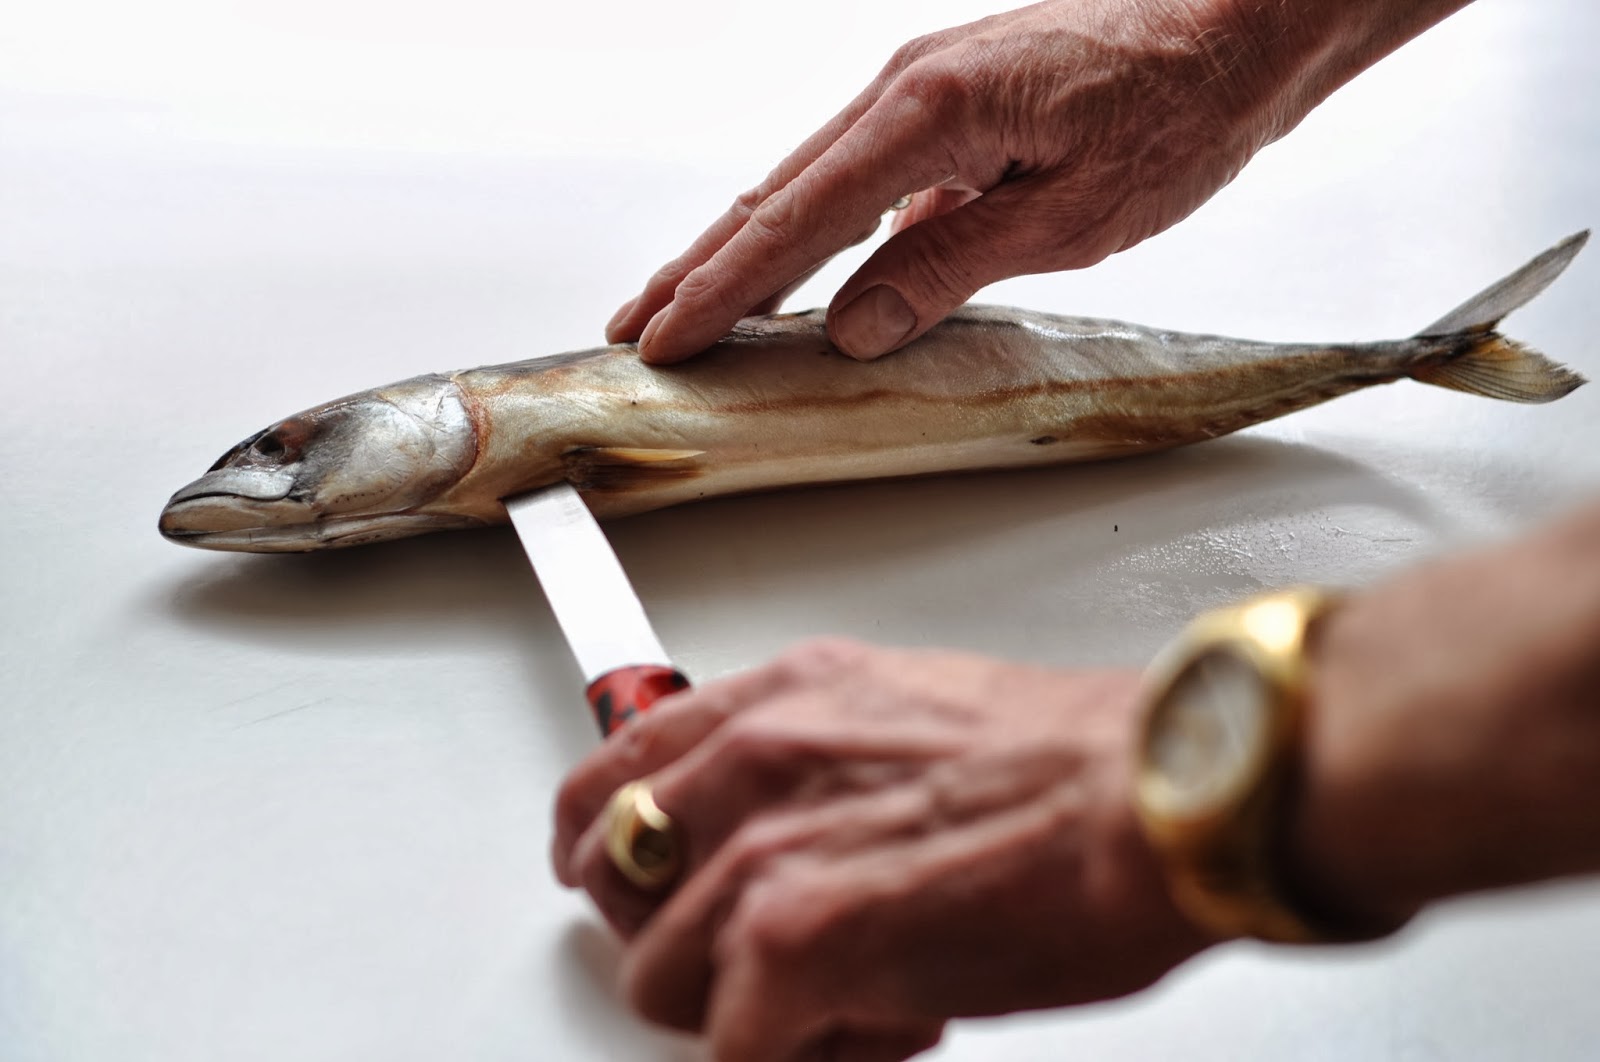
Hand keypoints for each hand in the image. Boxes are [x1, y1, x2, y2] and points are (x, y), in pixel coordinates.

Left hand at [552, 639, 1210, 1061]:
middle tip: (755, 968)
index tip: (604, 869)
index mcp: (785, 698)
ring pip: (665, 978)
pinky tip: (886, 1027)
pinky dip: (806, 1060)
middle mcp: (756, 762)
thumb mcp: (913, 715)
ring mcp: (762, 854)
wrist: (1154, 801)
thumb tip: (790, 821)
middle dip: (681, 938)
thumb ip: (824, 759)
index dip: (599, 834)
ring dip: (746, 1008)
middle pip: (619, 881)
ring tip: (848, 997)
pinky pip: (735, 1049)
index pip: (621, 762)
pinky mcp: (791, 947)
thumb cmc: (1074, 765)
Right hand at [607, 0, 1312, 363]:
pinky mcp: (948, 107)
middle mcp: (906, 88)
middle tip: (634, 329)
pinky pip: (853, 178)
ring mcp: (922, 90)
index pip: (797, 220)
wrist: (1239, 28)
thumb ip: (949, 266)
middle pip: (773, 194)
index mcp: (927, 110)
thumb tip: (850, 327)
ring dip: (740, 249)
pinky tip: (787, 272)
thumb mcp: (1070, 214)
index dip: (723, 290)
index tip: (667, 341)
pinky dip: (805, 229)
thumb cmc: (1178, 111)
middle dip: (698, 270)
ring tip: (682, 302)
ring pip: (805, 183)